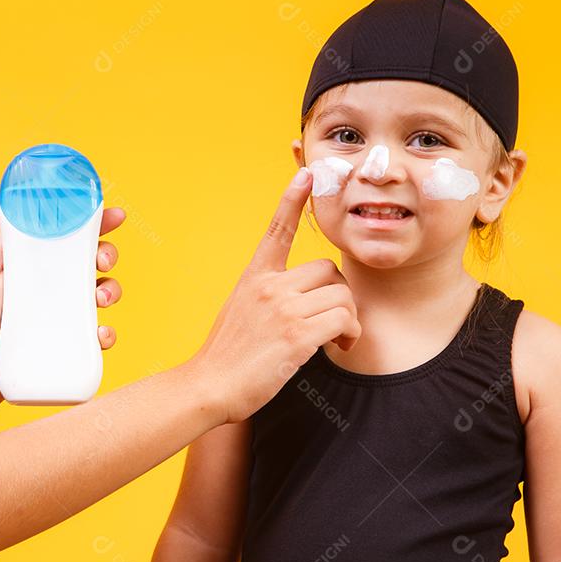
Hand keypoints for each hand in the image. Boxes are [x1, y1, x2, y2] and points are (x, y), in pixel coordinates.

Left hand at [0, 208, 126, 401]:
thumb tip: (12, 207)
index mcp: (40, 263)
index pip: (72, 236)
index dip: (97, 223)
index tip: (114, 216)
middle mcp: (59, 285)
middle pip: (97, 260)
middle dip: (109, 254)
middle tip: (101, 261)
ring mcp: (68, 313)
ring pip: (106, 293)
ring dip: (112, 290)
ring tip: (99, 299)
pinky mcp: (73, 342)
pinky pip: (100, 336)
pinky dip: (106, 334)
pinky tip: (98, 335)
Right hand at [189, 168, 360, 423]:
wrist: (209, 387)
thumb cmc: (226, 358)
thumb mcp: (240, 312)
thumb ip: (267, 297)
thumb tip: (297, 301)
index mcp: (254, 278)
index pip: (276, 231)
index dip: (292, 201)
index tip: (306, 174)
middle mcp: (269, 287)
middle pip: (329, 270)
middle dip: (340, 295)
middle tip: (337, 322)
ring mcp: (283, 309)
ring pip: (342, 295)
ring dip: (349, 320)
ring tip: (339, 340)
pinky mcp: (297, 335)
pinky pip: (344, 319)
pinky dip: (350, 334)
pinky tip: (340, 347)